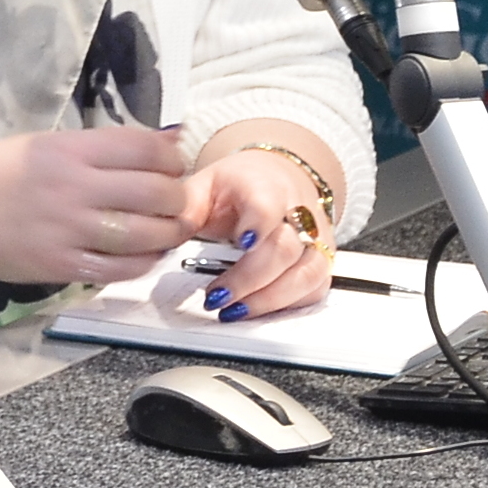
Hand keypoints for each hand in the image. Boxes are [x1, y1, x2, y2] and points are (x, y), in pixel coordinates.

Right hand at [0, 126, 190, 285]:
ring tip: (169, 230)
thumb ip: (104, 147)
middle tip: (176, 202)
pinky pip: (123, 269)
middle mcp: (74, 187)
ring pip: (147, 234)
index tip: (172, 167)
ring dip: (170, 233)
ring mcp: (70, 230)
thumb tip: (168, 140)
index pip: (146, 149)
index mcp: (69, 150)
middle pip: (156, 193)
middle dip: (178, 198)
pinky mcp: (63, 265)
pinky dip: (145, 262)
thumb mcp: (47, 145)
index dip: (172, 158)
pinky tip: (145, 254)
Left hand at [183, 147, 334, 319]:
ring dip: (268, 300)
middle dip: (249, 279)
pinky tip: (256, 309)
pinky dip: (286, 306)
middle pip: (285, 249)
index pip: (268, 204)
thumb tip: (165, 233)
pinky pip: (314, 290)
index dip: (259, 224)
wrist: (278, 177)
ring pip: (307, 274)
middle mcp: (298, 212)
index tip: (242, 242)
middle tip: (216, 297)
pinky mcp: (322, 262)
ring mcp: (315, 239)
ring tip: (233, 311)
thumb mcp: (205, 184)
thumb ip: (186, 207)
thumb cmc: (239, 185)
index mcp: (264, 186)